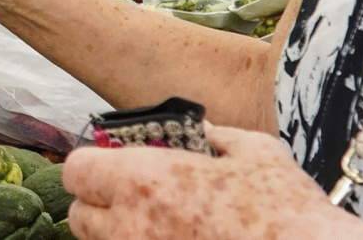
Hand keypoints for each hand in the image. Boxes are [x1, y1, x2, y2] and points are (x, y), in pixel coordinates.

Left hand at [64, 124, 353, 239]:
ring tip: (156, 226)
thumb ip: (219, 138)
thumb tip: (204, 132)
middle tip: (128, 202)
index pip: (77, 171)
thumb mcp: (255, 152)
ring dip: (118, 235)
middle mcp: (132, 225)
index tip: (109, 167)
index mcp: (143, 180)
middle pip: (79, 219)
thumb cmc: (285, 210)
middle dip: (97, 208)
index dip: (90, 167)